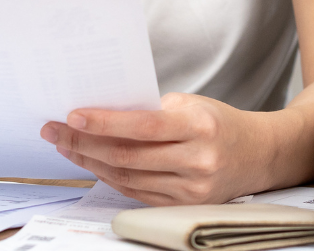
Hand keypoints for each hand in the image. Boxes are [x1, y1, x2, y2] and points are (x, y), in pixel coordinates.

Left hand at [42, 93, 268, 204]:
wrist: (257, 154)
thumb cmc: (220, 122)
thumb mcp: (194, 105)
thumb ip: (155, 111)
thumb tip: (105, 116)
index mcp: (200, 125)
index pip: (143, 126)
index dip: (105, 123)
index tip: (74, 116)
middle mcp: (196, 160)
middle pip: (128, 155)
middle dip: (85, 143)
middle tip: (56, 131)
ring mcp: (189, 189)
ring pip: (127, 177)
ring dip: (91, 162)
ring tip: (67, 146)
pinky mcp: (181, 207)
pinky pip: (136, 192)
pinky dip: (111, 177)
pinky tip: (93, 164)